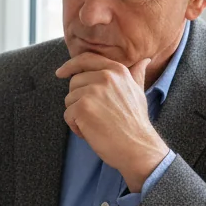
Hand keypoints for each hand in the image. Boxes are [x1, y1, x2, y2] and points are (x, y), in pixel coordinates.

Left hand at [56, 53, 168, 191]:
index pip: (86, 59)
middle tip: (96, 115)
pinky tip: (91, 132)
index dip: (71, 65)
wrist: (138, 147)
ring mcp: (93, 91)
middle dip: (78, 100)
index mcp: (117, 70)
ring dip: (77, 115)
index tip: (60, 73)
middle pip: (74, 82)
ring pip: (69, 99)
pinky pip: (67, 114)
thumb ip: (136, 75)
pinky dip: (76, 127)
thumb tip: (145, 60)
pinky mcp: (83, 107)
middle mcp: (105, 76)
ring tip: (97, 124)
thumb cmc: (136, 123)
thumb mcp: (138, 92)